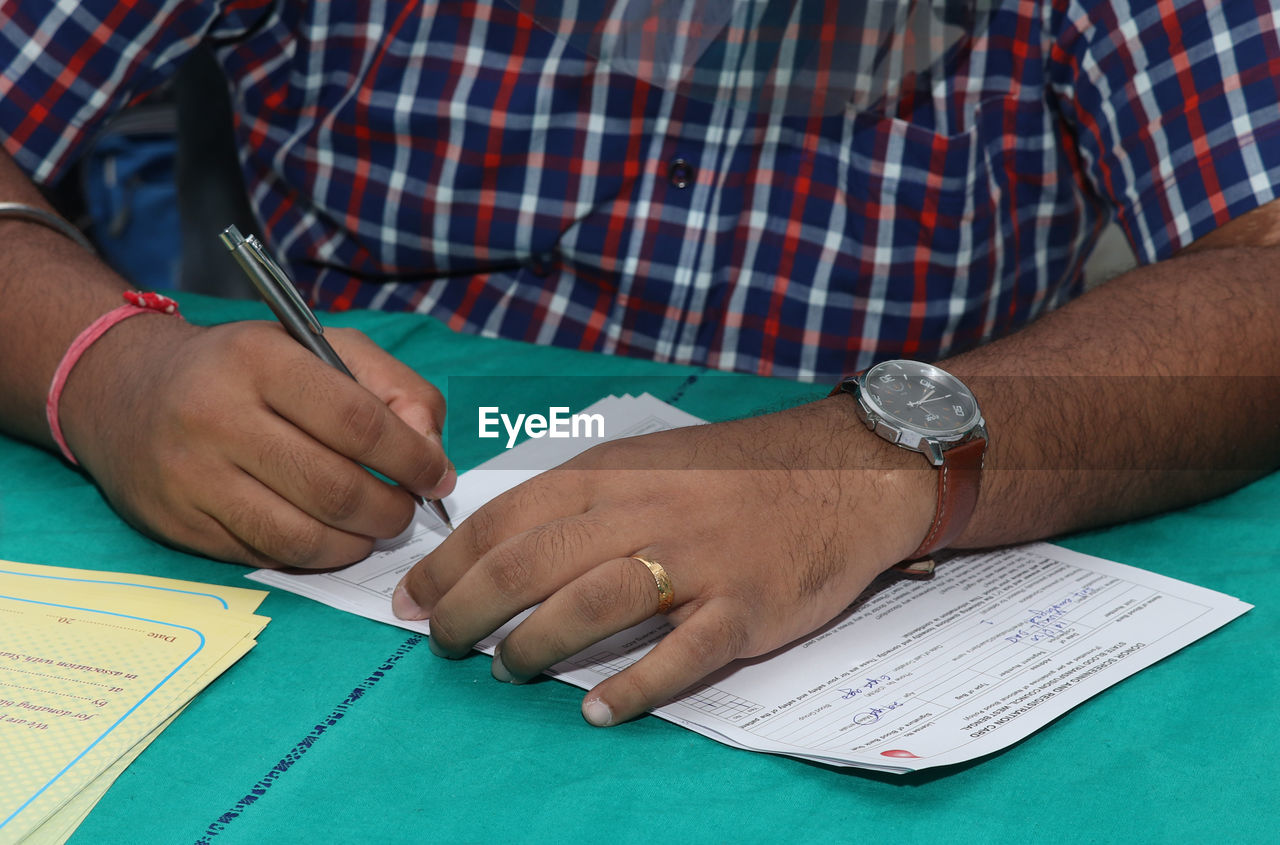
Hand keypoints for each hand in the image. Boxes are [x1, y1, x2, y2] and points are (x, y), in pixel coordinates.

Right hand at [58, 316, 454, 567]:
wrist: (124, 390)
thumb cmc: (244, 367)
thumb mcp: (319, 347)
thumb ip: (392, 386)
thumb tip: (432, 451)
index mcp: (260, 359)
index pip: (357, 421)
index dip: (411, 458)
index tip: (437, 476)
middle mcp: (217, 416)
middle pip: (334, 488)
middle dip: (390, 510)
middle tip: (407, 510)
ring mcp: (192, 476)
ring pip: (301, 536)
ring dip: (356, 543)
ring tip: (373, 528)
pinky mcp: (178, 524)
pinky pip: (265, 555)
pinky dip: (312, 555)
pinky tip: (326, 536)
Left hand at [393, 398, 934, 725]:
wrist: (842, 472)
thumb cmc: (734, 473)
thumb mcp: (648, 461)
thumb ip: (580, 499)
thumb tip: (500, 545)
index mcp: (611, 473)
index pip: (505, 518)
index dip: (448, 564)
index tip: (412, 600)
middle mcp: (643, 511)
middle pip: (532, 563)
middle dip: (468, 609)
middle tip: (441, 644)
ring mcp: (695, 560)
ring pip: (593, 603)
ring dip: (536, 644)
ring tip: (506, 673)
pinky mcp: (743, 607)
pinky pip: (681, 653)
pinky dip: (634, 685)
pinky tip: (598, 711)